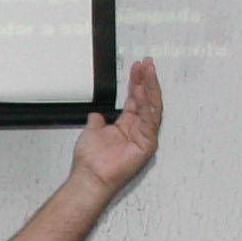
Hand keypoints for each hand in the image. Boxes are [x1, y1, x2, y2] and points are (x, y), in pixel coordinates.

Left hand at [72, 57, 161, 196]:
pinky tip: (142, 92)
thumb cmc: (91, 161)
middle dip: (147, 80)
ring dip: (149, 88)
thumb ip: (97, 122)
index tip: (138, 67)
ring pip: (151, 107)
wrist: (89, 176)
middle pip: (147, 100)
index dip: (137, 82)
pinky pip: (150, 121)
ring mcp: (144, 137)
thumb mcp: (91, 132)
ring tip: (147, 72)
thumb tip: (97, 114)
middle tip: (147, 64)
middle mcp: (138, 130)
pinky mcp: (147, 145)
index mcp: (127, 126)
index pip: (135, 99)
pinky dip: (146, 106)